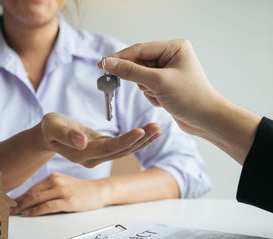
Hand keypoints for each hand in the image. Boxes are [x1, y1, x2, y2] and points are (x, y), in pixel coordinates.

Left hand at [10, 172, 107, 215]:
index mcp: (52, 177)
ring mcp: (62, 190)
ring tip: (12, 213)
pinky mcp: (68, 200)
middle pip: (31, 192)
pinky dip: (36, 210)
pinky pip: (48, 205)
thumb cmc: (80, 190)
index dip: (18, 197)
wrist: (99, 190)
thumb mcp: (63, 184)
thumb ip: (48, 189)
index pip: (31, 188)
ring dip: (22, 206)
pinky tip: (28, 213)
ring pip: (37, 198)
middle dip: (16, 202)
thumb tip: (29, 200)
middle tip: (5, 209)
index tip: (7, 203)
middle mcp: (55, 181)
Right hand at [38, 112, 160, 167]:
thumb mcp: (53, 127)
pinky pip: (122, 146)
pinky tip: (148, 132)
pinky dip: (136, 139)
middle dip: (140, 140)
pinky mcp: (102, 149)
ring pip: (124, 150)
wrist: (49, 135)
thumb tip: (82, 142)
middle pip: (121, 151)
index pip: (108, 148)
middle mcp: (93, 158)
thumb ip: (67, 135)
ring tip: (158, 128)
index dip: (125, 140)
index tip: (141, 130)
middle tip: (157, 127)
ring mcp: (98, 156)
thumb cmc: (50, 128)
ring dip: (142, 140)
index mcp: (82, 154)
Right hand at [100, 39, 221, 134]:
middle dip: (138, 78)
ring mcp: (168, 71)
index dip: (119, 57)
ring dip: (146, 89)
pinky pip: (147, 87)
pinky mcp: (166, 85)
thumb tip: (108, 63)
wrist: (207, 120)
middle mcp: (171, 56)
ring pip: (141, 77)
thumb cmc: (190, 97)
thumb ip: (131, 71)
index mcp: (174, 47)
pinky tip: (163, 101)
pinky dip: (151, 96)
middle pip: (139, 63)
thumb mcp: (158, 82)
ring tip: (160, 96)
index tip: (102, 64)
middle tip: (125, 84)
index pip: (139, 49)